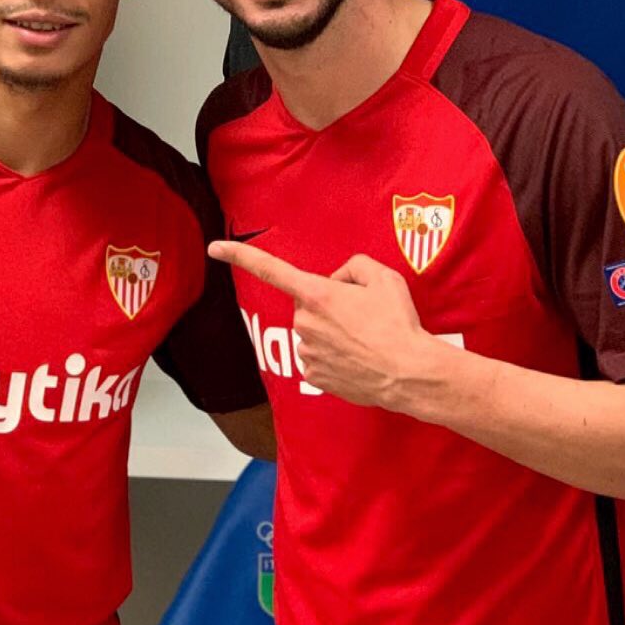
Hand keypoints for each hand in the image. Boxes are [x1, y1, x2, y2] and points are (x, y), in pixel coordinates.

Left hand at [209, 242, 432, 408]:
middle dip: (327, 305)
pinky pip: (316, 358)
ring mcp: (306, 351)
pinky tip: (356, 359)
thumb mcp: (384, 277)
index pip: (270, 269)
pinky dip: (333, 357)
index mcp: (317, 294)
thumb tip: (337, 281)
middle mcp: (304, 322)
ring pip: (312, 332)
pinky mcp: (312, 376)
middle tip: (362, 316)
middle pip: (307, 304)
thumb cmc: (398, 324)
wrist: (410, 373)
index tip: (214, 248)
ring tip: (364, 340)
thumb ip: (354, 266)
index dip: (240, 256)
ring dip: (331, 333)